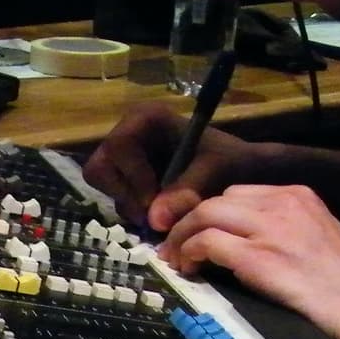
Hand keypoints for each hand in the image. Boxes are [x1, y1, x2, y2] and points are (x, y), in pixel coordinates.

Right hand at [82, 99, 271, 235]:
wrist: (239, 171)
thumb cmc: (229, 161)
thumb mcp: (214, 171)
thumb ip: (185, 190)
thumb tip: (154, 220)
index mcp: (146, 117)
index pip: (118, 147)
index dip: (133, 178)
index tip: (155, 201)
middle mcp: (128, 132)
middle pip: (99, 168)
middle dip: (125, 195)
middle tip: (152, 214)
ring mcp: (124, 156)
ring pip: (103, 186)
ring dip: (130, 205)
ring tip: (160, 214)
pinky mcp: (127, 175)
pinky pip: (115, 196)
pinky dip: (134, 210)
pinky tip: (159, 211)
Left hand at [160, 183, 339, 338]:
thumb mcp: (318, 240)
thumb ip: (286, 231)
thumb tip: (245, 243)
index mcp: (300, 197)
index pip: (240, 194)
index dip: (213, 214)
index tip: (199, 232)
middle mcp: (284, 203)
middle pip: (219, 199)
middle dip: (192, 221)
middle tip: (176, 245)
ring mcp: (270, 227)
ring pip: (205, 213)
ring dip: (183, 235)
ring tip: (175, 258)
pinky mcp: (257, 255)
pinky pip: (206, 242)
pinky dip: (189, 253)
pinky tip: (187, 268)